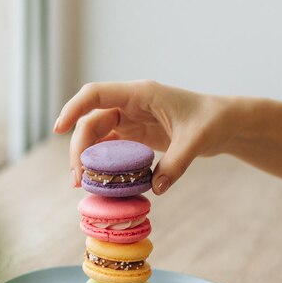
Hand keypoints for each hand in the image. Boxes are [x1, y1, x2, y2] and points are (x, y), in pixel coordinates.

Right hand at [53, 80, 232, 193]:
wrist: (223, 124)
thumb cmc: (211, 121)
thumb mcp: (196, 141)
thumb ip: (176, 164)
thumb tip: (155, 188)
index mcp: (140, 94)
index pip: (96, 94)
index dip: (73, 108)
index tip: (58, 129)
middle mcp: (130, 105)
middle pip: (91, 122)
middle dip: (79, 148)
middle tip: (78, 179)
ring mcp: (132, 120)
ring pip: (98, 136)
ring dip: (88, 158)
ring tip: (83, 184)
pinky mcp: (136, 136)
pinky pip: (112, 149)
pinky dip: (103, 164)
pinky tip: (101, 181)